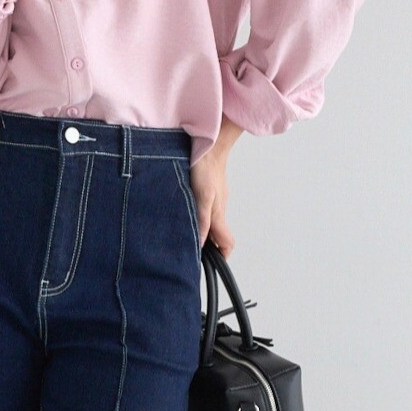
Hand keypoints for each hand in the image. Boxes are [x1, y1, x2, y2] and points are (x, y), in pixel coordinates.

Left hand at [189, 137, 236, 259]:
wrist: (209, 147)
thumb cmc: (207, 169)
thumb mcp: (203, 197)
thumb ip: (203, 220)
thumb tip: (202, 243)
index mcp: (219, 216)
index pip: (227, 244)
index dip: (221, 257)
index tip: (209, 264)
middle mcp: (218, 211)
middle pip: (218, 237)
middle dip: (208, 247)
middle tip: (191, 252)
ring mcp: (214, 202)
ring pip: (210, 224)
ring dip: (201, 232)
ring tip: (184, 234)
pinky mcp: (208, 193)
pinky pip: (205, 211)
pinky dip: (197, 218)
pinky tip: (185, 215)